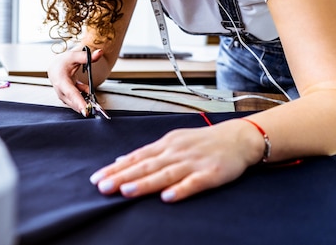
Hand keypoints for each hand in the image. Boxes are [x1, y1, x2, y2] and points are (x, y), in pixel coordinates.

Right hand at [47, 47, 103, 114]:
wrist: (55, 67)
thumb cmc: (62, 62)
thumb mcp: (74, 56)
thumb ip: (87, 56)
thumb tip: (99, 53)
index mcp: (61, 81)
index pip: (71, 94)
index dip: (78, 102)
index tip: (85, 110)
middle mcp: (61, 91)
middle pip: (74, 102)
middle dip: (84, 107)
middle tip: (96, 110)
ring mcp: (64, 96)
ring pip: (76, 104)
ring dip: (85, 104)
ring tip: (95, 106)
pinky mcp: (67, 98)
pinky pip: (77, 102)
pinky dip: (84, 100)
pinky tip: (89, 95)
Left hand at [88, 119, 263, 201]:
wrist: (238, 137)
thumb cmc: (203, 141)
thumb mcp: (172, 141)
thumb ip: (148, 153)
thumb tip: (121, 160)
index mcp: (165, 145)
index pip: (136, 157)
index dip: (115, 168)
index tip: (97, 177)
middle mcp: (176, 152)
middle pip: (145, 166)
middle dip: (123, 176)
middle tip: (103, 186)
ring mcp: (193, 162)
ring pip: (165, 174)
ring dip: (145, 183)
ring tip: (126, 191)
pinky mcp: (211, 173)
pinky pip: (194, 182)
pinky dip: (181, 190)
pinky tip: (168, 197)